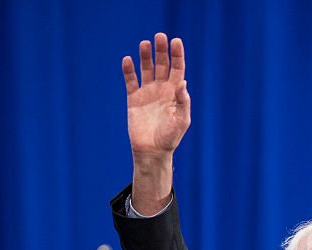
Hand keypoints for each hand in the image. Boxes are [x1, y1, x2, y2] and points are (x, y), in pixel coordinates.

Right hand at [123, 33, 189, 156]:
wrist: (152, 151)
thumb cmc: (170, 138)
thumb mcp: (181, 120)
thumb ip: (183, 101)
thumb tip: (182, 82)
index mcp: (175, 93)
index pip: (177, 69)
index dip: (177, 55)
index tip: (176, 41)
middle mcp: (162, 89)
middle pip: (162, 65)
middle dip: (161, 50)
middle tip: (159, 36)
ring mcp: (147, 93)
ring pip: (146, 69)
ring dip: (145, 56)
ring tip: (145, 44)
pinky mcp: (134, 99)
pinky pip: (131, 81)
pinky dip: (129, 70)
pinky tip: (128, 60)